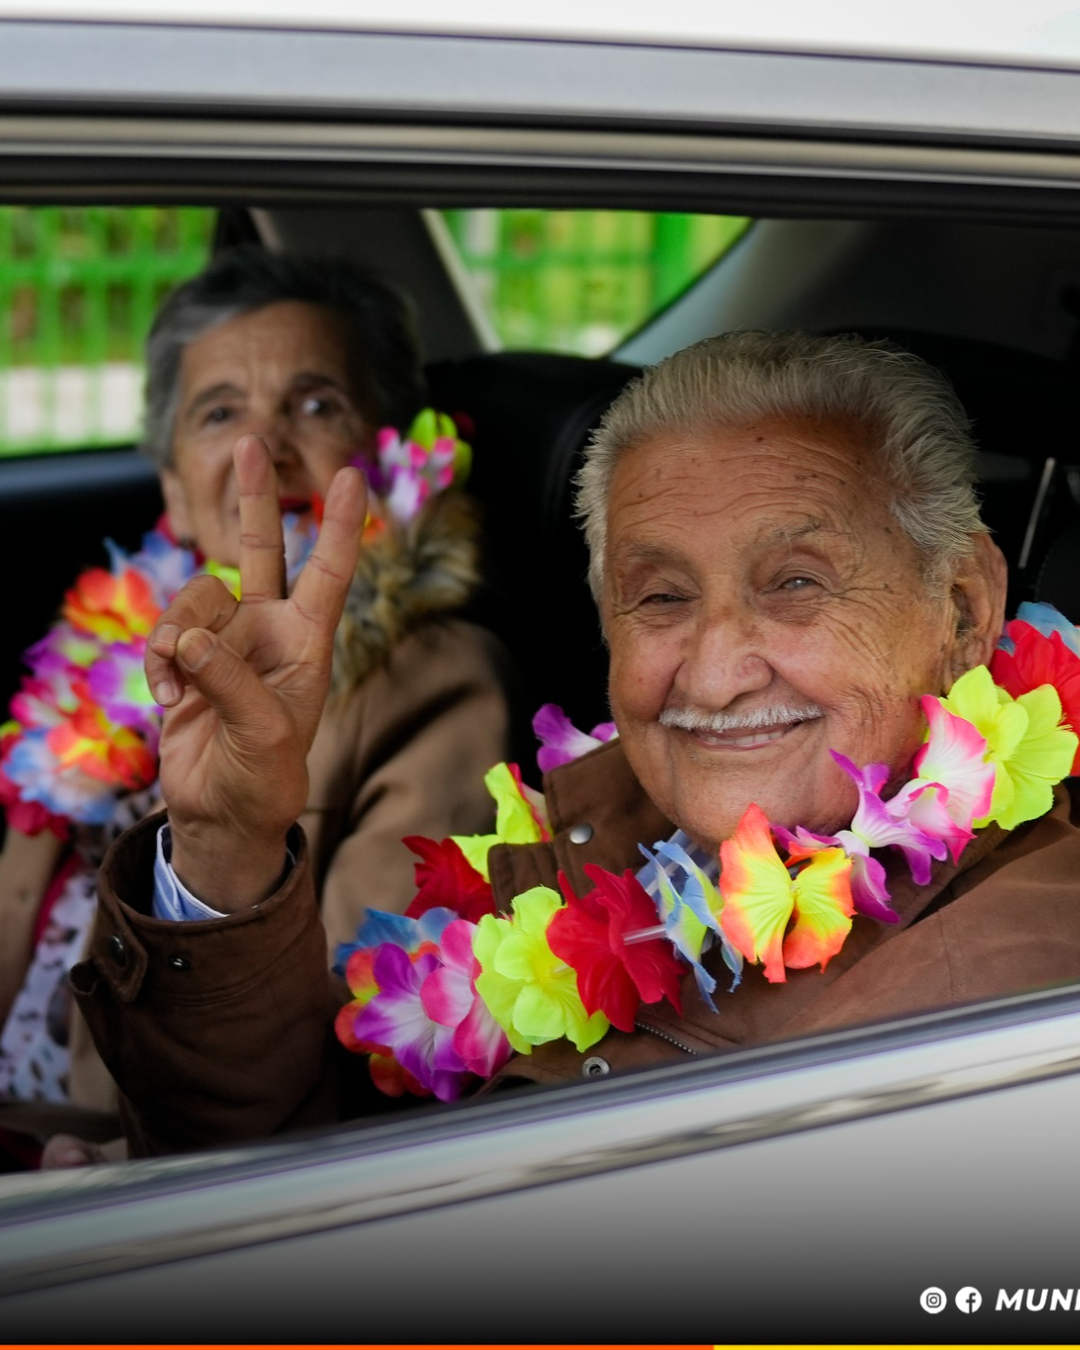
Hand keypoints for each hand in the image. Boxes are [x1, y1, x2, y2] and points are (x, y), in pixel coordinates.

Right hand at [145, 435, 366, 909]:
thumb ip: (230, 681)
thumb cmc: (264, 778)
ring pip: (194, 597)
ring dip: (177, 635)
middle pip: (261, 549)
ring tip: (180, 686)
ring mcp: (225, 642)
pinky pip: (164, 631)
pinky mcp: (186, 658)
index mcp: (307, 643)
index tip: (352, 472)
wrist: (220, 812)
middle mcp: (268, 631)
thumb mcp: (265, 734)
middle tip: (252, 440)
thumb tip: (190, 639)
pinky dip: (158, 661)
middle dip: (254, 498)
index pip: (329, 571)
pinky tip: (168, 698)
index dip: (339, 523)